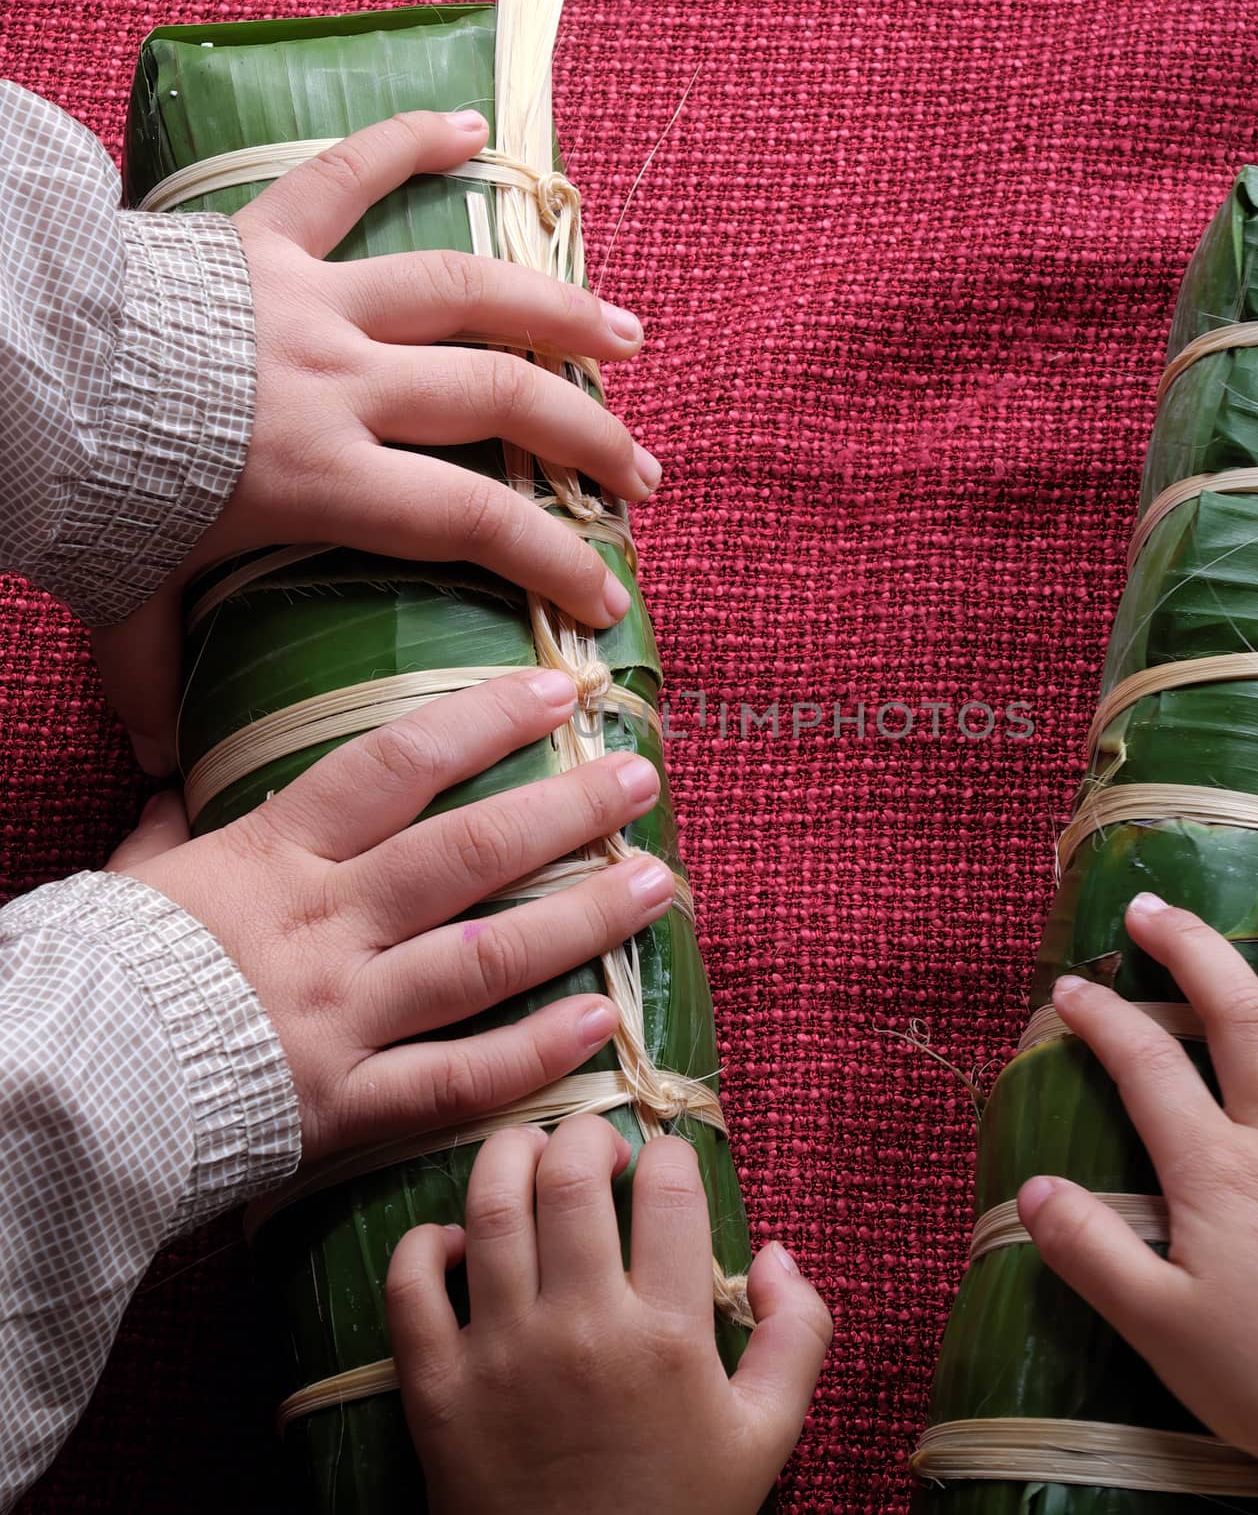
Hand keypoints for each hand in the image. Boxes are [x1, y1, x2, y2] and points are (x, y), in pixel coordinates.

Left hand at [94, 108, 656, 771]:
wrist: (7, 362)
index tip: (607, 596)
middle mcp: (343, 383)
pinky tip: (474, 131)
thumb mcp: (119, 597)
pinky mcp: (266, 240)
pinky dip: (410, 145)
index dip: (554, 561)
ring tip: (626, 337)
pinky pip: (347, 179)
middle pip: (501, 401)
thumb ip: (149, 680)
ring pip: (465, 293)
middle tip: (643, 475)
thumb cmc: (75, 486)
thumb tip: (159, 778)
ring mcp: (314, 302)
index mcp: (324, 476)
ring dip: (557, 311)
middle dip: (587, 440)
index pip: (473, 523)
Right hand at [112, 670, 674, 1164]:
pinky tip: (603, 1024)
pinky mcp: (347, 1103)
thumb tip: (169, 789)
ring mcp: (342, 1015)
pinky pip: (458, 1076)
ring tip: (656, 884)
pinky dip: (534, 1054)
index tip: (557, 693)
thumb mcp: (125, 882)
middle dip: (565, 810)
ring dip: (582, 919)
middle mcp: (324, 926)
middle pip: (466, 853)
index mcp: (273, 857)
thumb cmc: (90, 978)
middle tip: (641, 779)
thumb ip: (166, 835)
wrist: (51, 1097)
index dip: (484, 722)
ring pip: (485, 957)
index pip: (396, 766)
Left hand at [387, 1116, 832, 1514]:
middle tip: (599, 1149)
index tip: (667, 1164)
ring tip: (532, 1160)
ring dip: (511, 1156)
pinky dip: (425, 1243)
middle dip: (589, 1134)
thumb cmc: (678, 1512)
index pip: (671, 1188)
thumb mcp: (767, 1435)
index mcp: (668, 1334)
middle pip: (573, 1174)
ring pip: (493, 1205)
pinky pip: (410, 1284)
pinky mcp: (437, 1389)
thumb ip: (798, 1333)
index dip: (672, 1153)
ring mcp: (502, 1354)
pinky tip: (459, 1243)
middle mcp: (583, 1326)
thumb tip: (777, 1251)